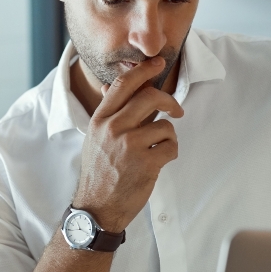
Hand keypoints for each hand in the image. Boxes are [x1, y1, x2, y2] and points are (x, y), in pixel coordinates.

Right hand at [72, 57, 182, 232]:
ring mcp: (130, 146)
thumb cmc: (98, 172)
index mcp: (100, 120)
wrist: (97, 208)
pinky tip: (158, 162)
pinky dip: (170, 153)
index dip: (143, 70)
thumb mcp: (94, 138)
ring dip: (168, 137)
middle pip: (150, 96)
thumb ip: (106, 112)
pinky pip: (171, 147)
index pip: (123, 84)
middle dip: (169, 101)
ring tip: (157, 150)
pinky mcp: (146, 163)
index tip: (157, 64)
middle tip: (176, 111)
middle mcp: (113, 129)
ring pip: (165, 125)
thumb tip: (106, 85)